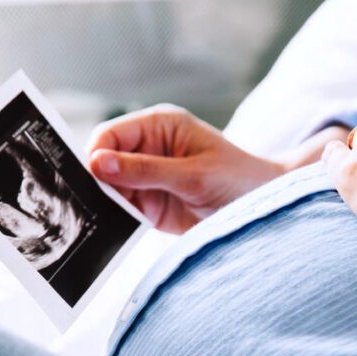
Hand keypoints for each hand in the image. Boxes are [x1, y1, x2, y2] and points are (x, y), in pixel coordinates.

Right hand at [87, 105, 286, 233]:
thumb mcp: (194, 175)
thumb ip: (146, 170)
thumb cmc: (239, 179)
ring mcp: (148, 178)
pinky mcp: (152, 206)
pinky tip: (117, 229)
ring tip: (108, 219)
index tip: (92, 178)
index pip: (111, 134)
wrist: (264, 210)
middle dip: (98, 182)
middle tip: (94, 203)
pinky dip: (117, 220)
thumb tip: (98, 163)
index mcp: (159, 126)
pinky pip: (123, 211)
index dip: (96, 155)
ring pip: (110, 189)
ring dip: (107, 204)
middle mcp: (149, 149)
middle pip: (104, 162)